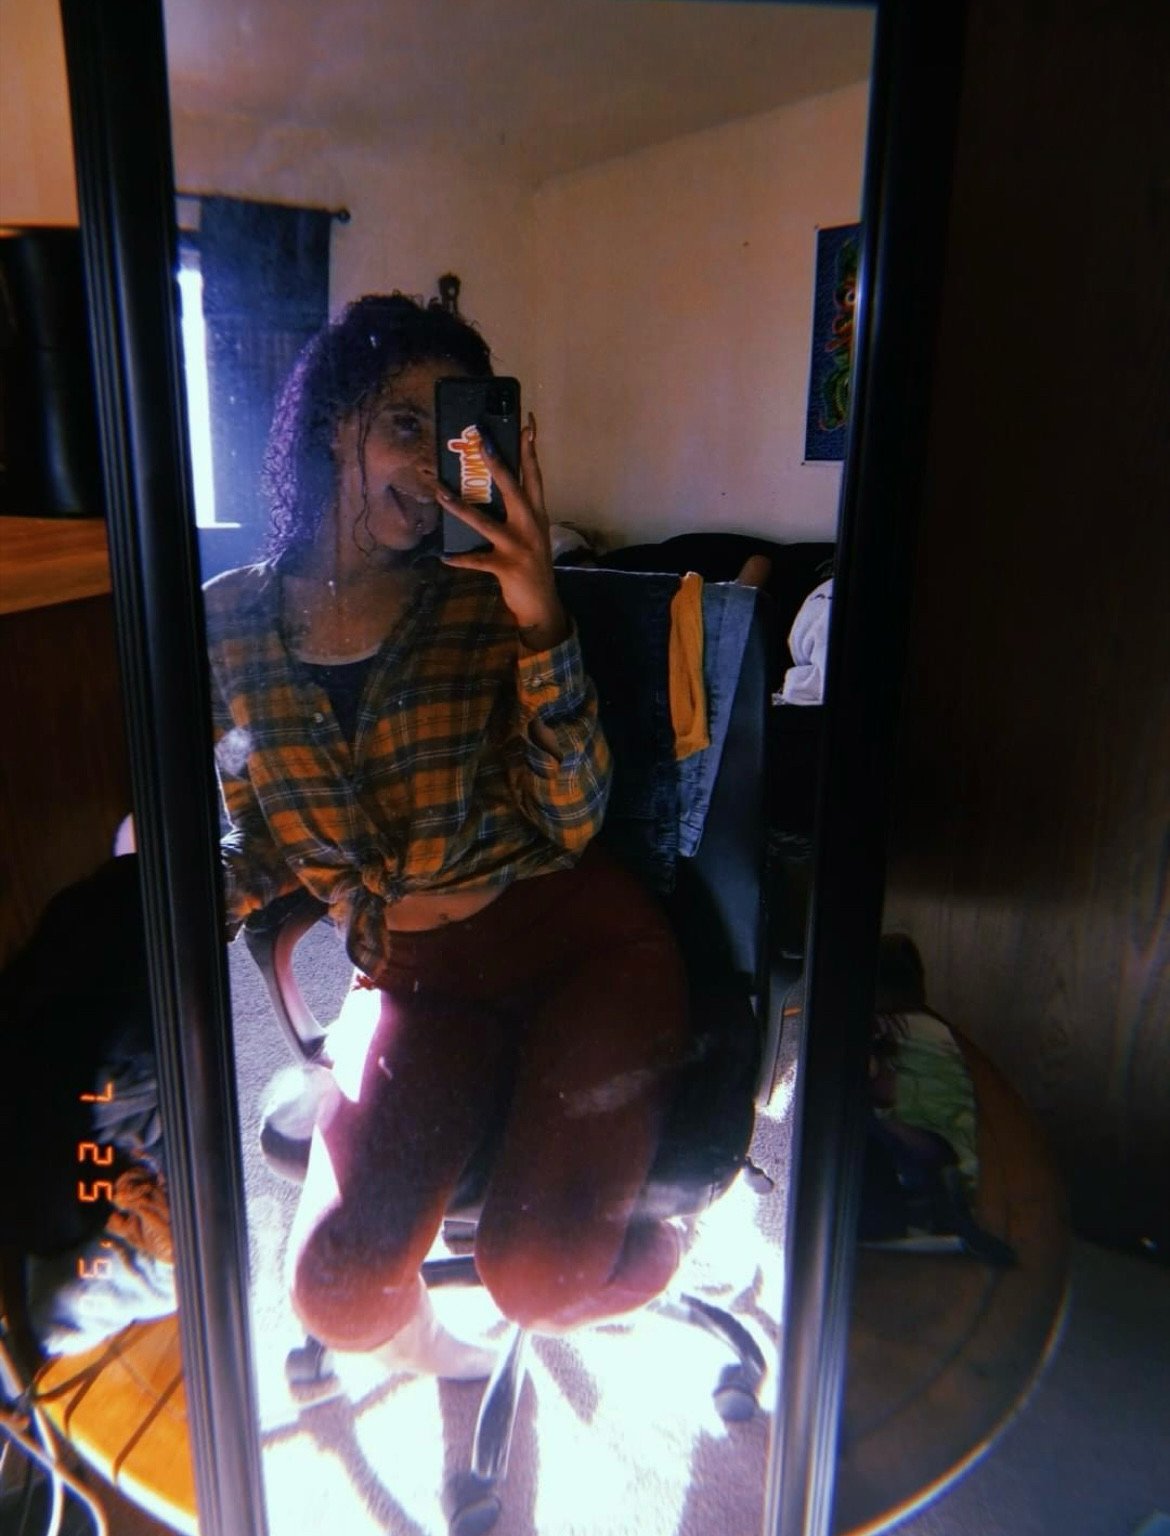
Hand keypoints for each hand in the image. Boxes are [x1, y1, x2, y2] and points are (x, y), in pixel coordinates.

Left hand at [436, 413, 569, 651]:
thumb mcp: (531, 534)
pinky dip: (460, 559)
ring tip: (439, 493)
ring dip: (459, 507)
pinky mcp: (506, 567)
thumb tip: (485, 491)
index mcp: (537, 514)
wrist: (543, 605)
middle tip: (482, 441)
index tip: (527, 423)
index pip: (534, 475)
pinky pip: (477, 560)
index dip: (530, 449)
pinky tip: (444, 556)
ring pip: (484, 522)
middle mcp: (530, 525)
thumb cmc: (533, 565)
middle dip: (497, 464)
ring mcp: (519, 546)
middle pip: (512, 488)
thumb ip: (517, 513)